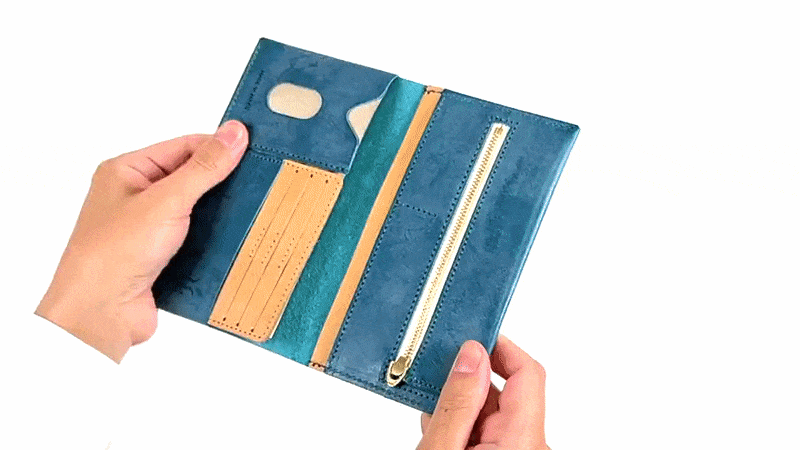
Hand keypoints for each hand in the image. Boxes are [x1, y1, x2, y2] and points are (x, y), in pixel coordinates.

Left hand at [35, 120, 248, 362]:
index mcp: (127, 171)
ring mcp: (149, 229)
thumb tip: (234, 133)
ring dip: (222, 215)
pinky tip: (239, 240)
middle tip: (263, 182)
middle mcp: (136, 198)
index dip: (218, 148)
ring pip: (198, 212)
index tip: (256, 150)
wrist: (100, 315)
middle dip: (224, 183)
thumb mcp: (166, 201)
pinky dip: (216, 242)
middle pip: (192, 179)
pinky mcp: (162, 257)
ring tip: (258, 211)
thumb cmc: (115, 253)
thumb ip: (204, 167)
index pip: (183, 147)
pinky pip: (197, 241)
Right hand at [418, 335, 547, 449]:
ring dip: (462, 403)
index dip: (499, 347)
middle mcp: (529, 445)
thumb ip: (458, 403)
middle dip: (469, 378)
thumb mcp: (442, 448)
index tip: (469, 337)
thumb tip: (471, 356)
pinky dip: (464, 423)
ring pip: (494, 411)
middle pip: (506, 391)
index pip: (527, 372)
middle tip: (436, 371)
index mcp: (522, 440)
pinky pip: (490, 431)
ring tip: (429, 407)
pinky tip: (437, 428)